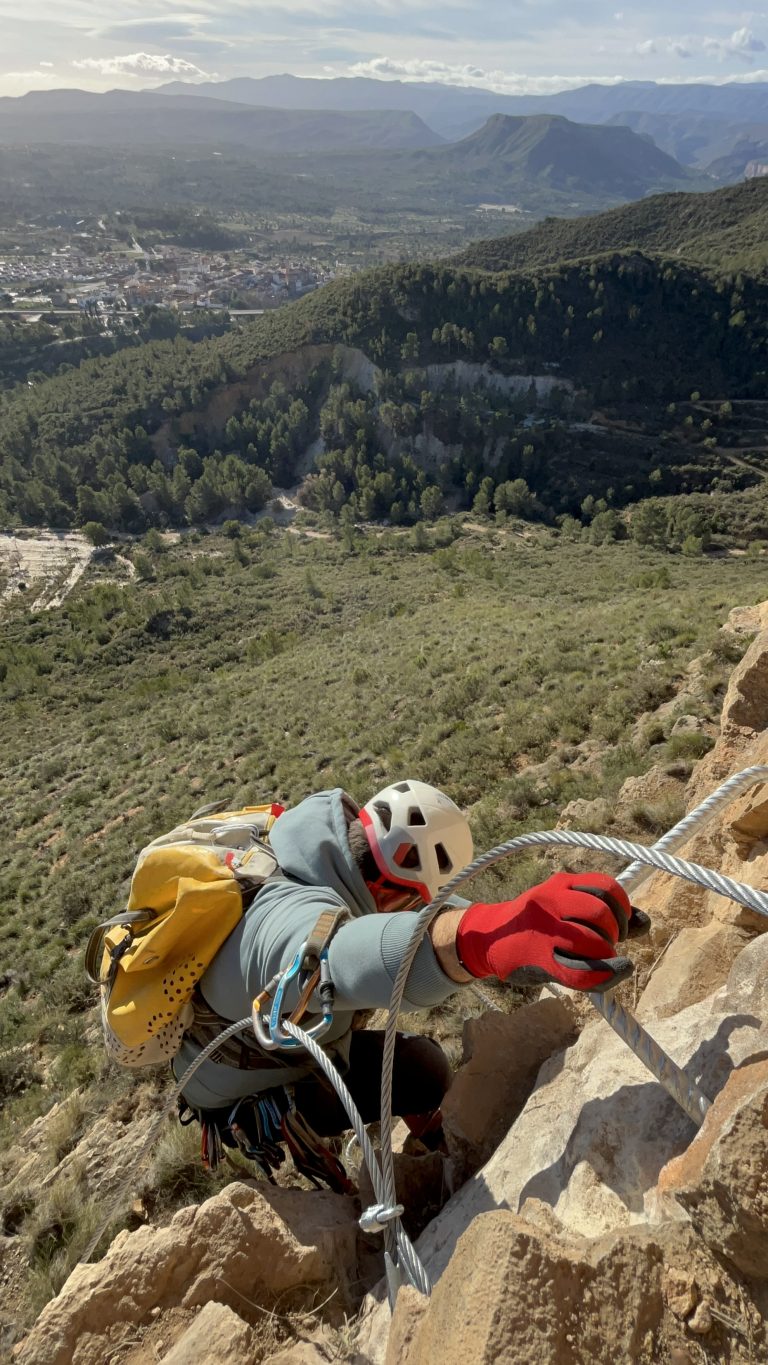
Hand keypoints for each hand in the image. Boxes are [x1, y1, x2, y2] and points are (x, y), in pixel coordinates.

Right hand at [455, 871, 649, 993]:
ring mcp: (543, 929)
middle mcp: (550, 900)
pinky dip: (604, 976)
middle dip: (616, 931)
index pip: (606, 886)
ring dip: (607, 954)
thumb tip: (646, 922)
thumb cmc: (536, 924)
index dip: (623, 907)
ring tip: (601, 958)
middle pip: (601, 912)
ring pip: (592, 942)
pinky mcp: (538, 958)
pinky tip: (612, 973)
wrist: (488, 938)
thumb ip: (603, 911)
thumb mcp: (566, 906)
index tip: (618, 924)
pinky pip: (580, 973)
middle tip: (609, 943)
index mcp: (560, 883)